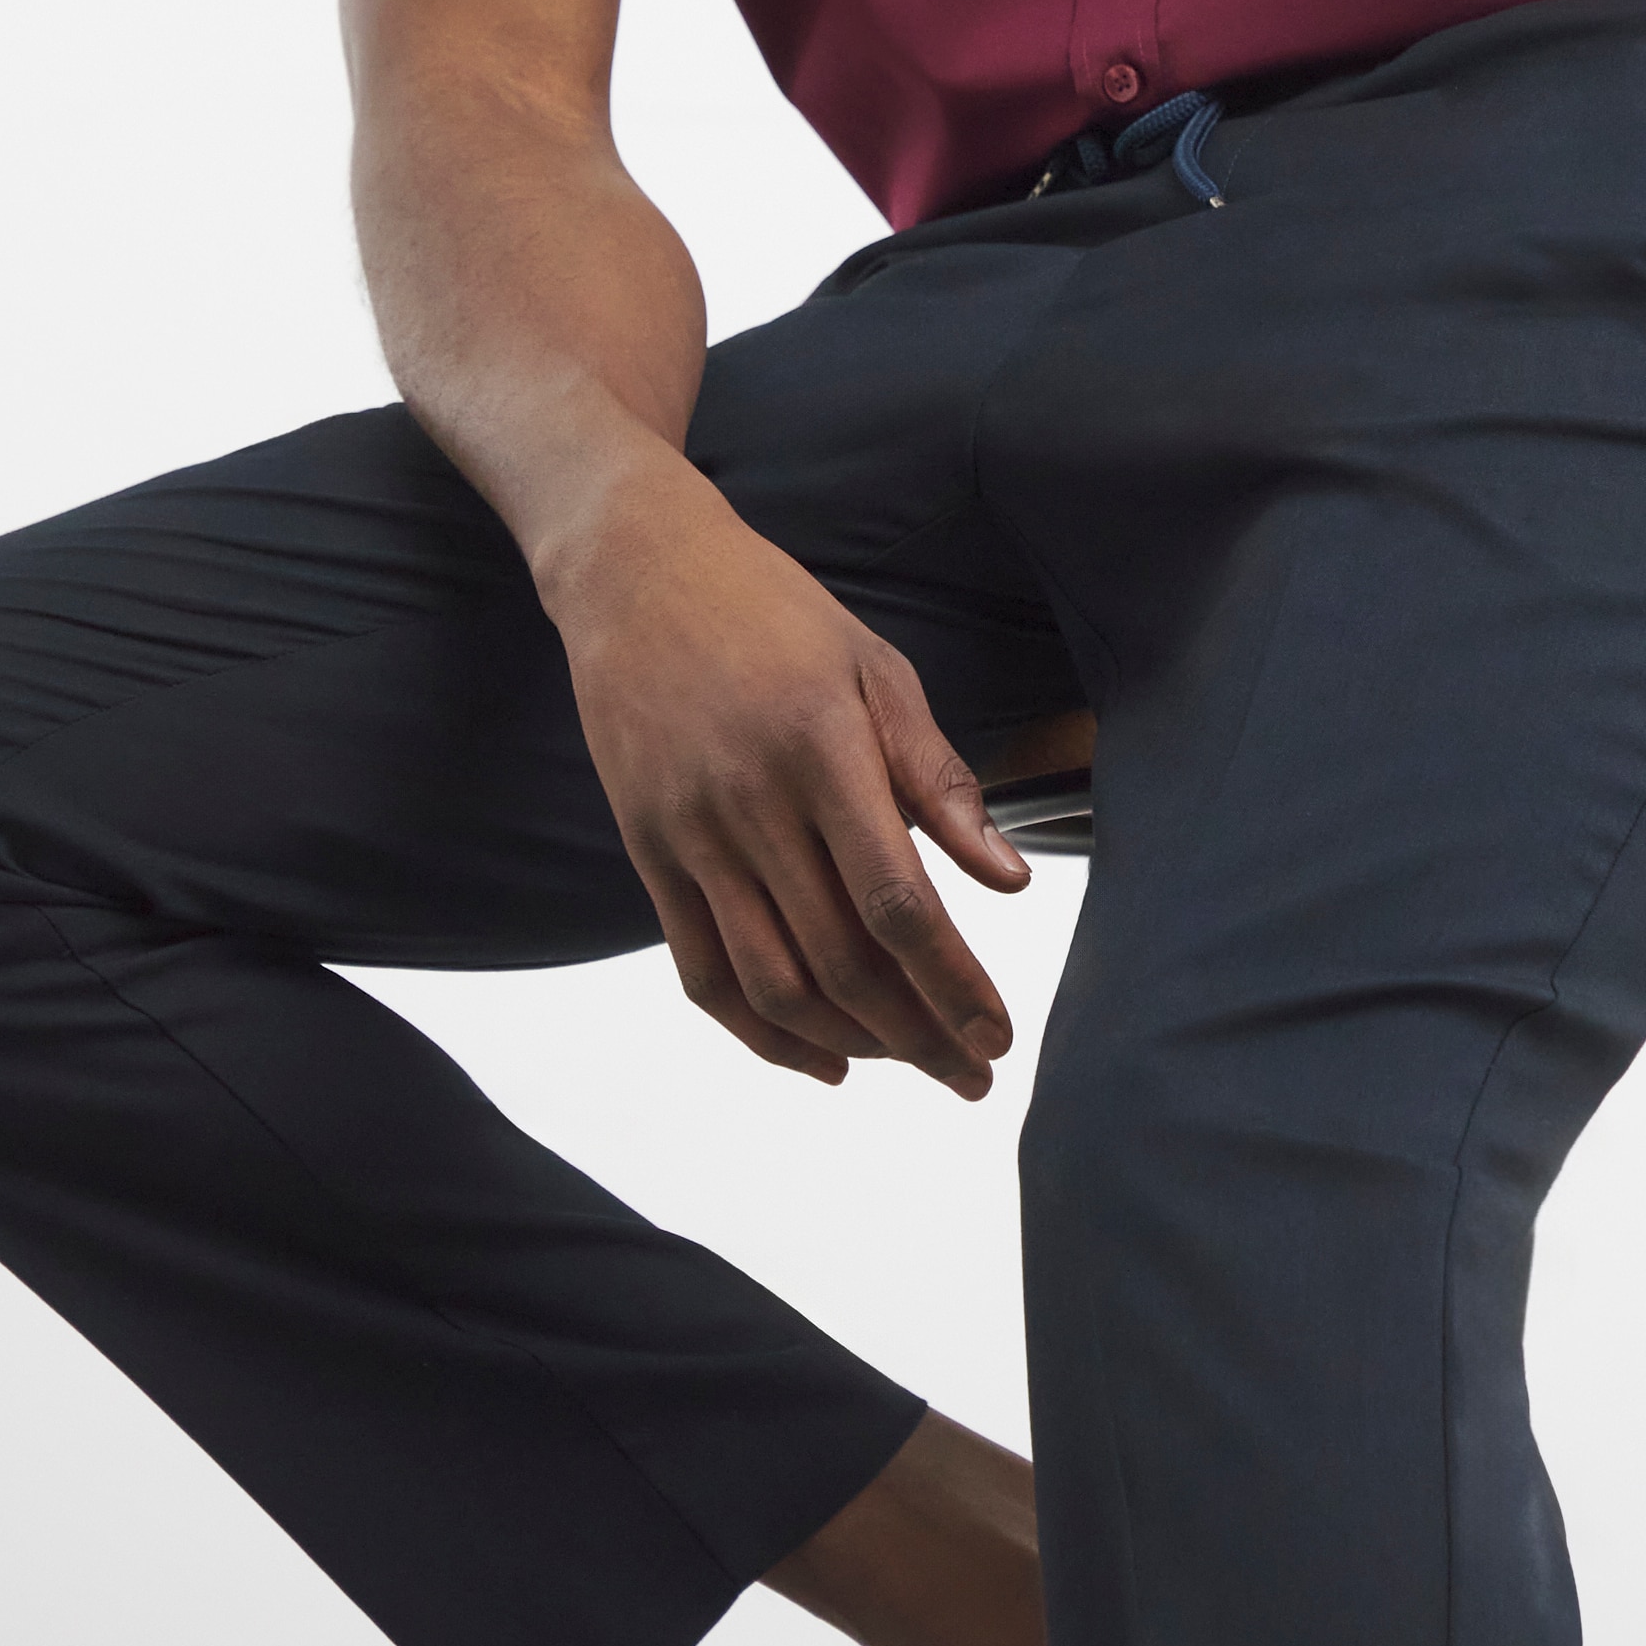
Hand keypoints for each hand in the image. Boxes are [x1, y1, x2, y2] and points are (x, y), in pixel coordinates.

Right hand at [539, 458, 1030, 1095]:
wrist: (637, 572)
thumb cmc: (773, 612)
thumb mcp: (875, 668)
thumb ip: (938, 778)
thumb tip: (1008, 881)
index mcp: (821, 750)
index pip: (897, 903)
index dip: (952, 985)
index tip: (998, 1033)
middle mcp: (751, 803)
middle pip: (841, 961)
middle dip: (918, 1037)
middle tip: (972, 1073)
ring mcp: (691, 835)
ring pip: (772, 983)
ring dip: (850, 1045)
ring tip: (909, 1064)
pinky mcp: (648, 853)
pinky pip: (701, 972)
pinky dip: (760, 1034)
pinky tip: (820, 1057)